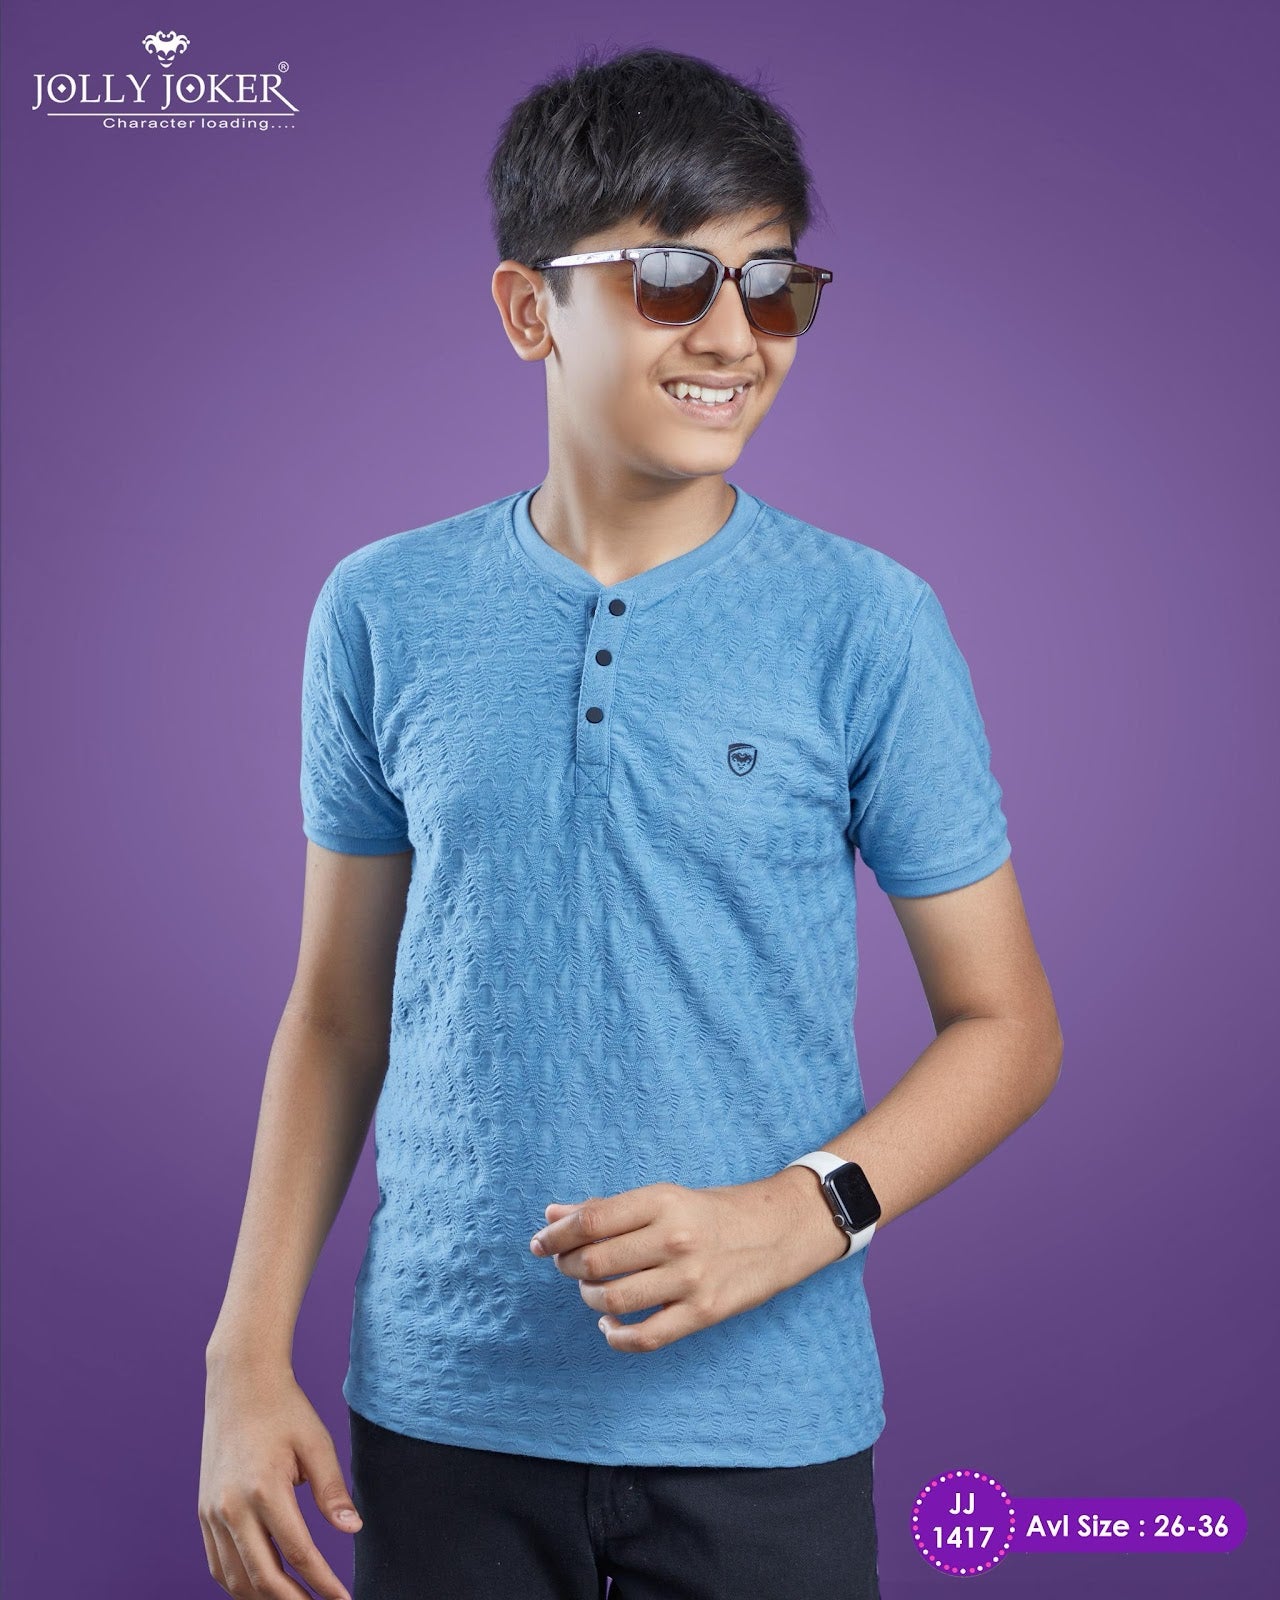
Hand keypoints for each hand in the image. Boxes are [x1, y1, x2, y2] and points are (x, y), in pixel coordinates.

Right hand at [199, 1357, 359, 1599]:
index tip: (342, 1599)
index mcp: (264, 1490)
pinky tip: (262, 1587)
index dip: (322, 1582)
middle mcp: (232, 1507)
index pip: (297, 1553)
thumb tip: (353, 1530)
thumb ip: (333, 1491)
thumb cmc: (284, 1411)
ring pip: (235, 1579)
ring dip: (264, 1598)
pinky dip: (239, 1584)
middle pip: (262, 1577)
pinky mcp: (204, 1513)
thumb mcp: (316, 1444)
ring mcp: (212, 1513)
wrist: (239, 1385)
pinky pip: (218, 1564)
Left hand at [528, 1174, 845, 1351]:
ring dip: (589, 1297)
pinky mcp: (703, 1313)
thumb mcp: (663, 1198)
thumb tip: (551, 1216)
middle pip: (595, 1262)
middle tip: (567, 1265)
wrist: (779, 1230)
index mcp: (662, 1201)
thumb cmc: (711, 1212)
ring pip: (612, 1300)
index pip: (591, 1221)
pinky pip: (644, 1337)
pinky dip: (616, 1336)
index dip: (556, 1235)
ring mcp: (690, 1279)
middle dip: (569, 1266)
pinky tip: (610, 1325)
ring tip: (592, 1289)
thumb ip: (607, 1208)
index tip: (540, 1244)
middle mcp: (675, 1238)